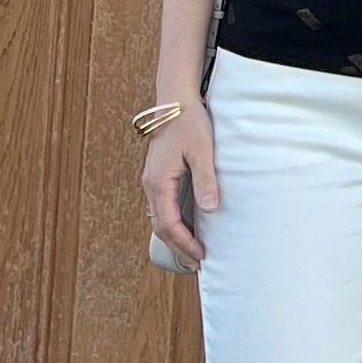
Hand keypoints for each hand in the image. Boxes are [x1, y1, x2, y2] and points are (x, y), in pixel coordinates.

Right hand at [142, 97, 220, 263]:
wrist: (175, 99)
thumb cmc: (189, 122)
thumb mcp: (203, 151)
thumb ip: (206, 180)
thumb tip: (210, 209)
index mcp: (159, 182)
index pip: (169, 225)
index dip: (185, 243)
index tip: (201, 256)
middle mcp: (151, 184)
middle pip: (161, 226)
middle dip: (178, 246)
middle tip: (197, 263)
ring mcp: (152, 180)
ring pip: (159, 217)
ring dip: (175, 235)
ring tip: (192, 249)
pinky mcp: (158, 174)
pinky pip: (161, 206)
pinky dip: (172, 221)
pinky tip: (187, 224)